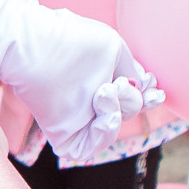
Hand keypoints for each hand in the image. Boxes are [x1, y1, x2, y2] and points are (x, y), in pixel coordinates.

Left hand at [50, 46, 182, 167]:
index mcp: (101, 78)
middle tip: (114, 84)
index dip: (147, 97)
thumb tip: (144, 89)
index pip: (131, 96)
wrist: (33, 43)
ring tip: (104, 91)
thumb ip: (131, 70)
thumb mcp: (112, 48)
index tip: (156, 91)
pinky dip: (103, 136)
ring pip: (110, 131)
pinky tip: (104, 117)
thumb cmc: (71, 39)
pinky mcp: (61, 133)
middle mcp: (89, 99)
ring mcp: (76, 117)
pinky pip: (88, 149)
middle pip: (126, 113)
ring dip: (118, 113)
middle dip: (131, 100)